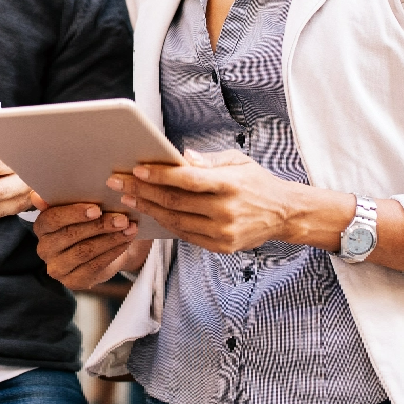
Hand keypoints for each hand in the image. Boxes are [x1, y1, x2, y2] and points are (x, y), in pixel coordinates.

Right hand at [34, 203, 148, 289]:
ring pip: (85, 251)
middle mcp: (44, 249)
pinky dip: (113, 252)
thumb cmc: (86, 221)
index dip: (74, 213)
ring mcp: (57, 268)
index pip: (52, 219)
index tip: (97, 209)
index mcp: (41, 227)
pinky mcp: (72, 282)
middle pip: (71, 235)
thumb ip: (61, 198)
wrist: (101, 248)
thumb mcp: (76, 207)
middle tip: (122, 219)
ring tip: (129, 229)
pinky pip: (94, 266)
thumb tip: (37, 195)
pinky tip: (126, 242)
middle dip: (99, 226)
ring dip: (110, 239)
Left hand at [111, 148, 352, 253]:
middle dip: (142, 191)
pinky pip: (185, 235)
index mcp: (229, 184)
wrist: (284, 214)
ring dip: (148, 209)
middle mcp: (225, 211)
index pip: (187, 180)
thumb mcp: (237, 161)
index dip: (159, 175)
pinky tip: (150, 213)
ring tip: (128, 198)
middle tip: (118, 182)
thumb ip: (208, 161)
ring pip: (175, 221)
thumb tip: (181, 156)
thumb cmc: (256, 182)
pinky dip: (165, 223)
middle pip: (174, 202)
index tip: (137, 169)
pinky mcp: (221, 247)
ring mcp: (222, 232)